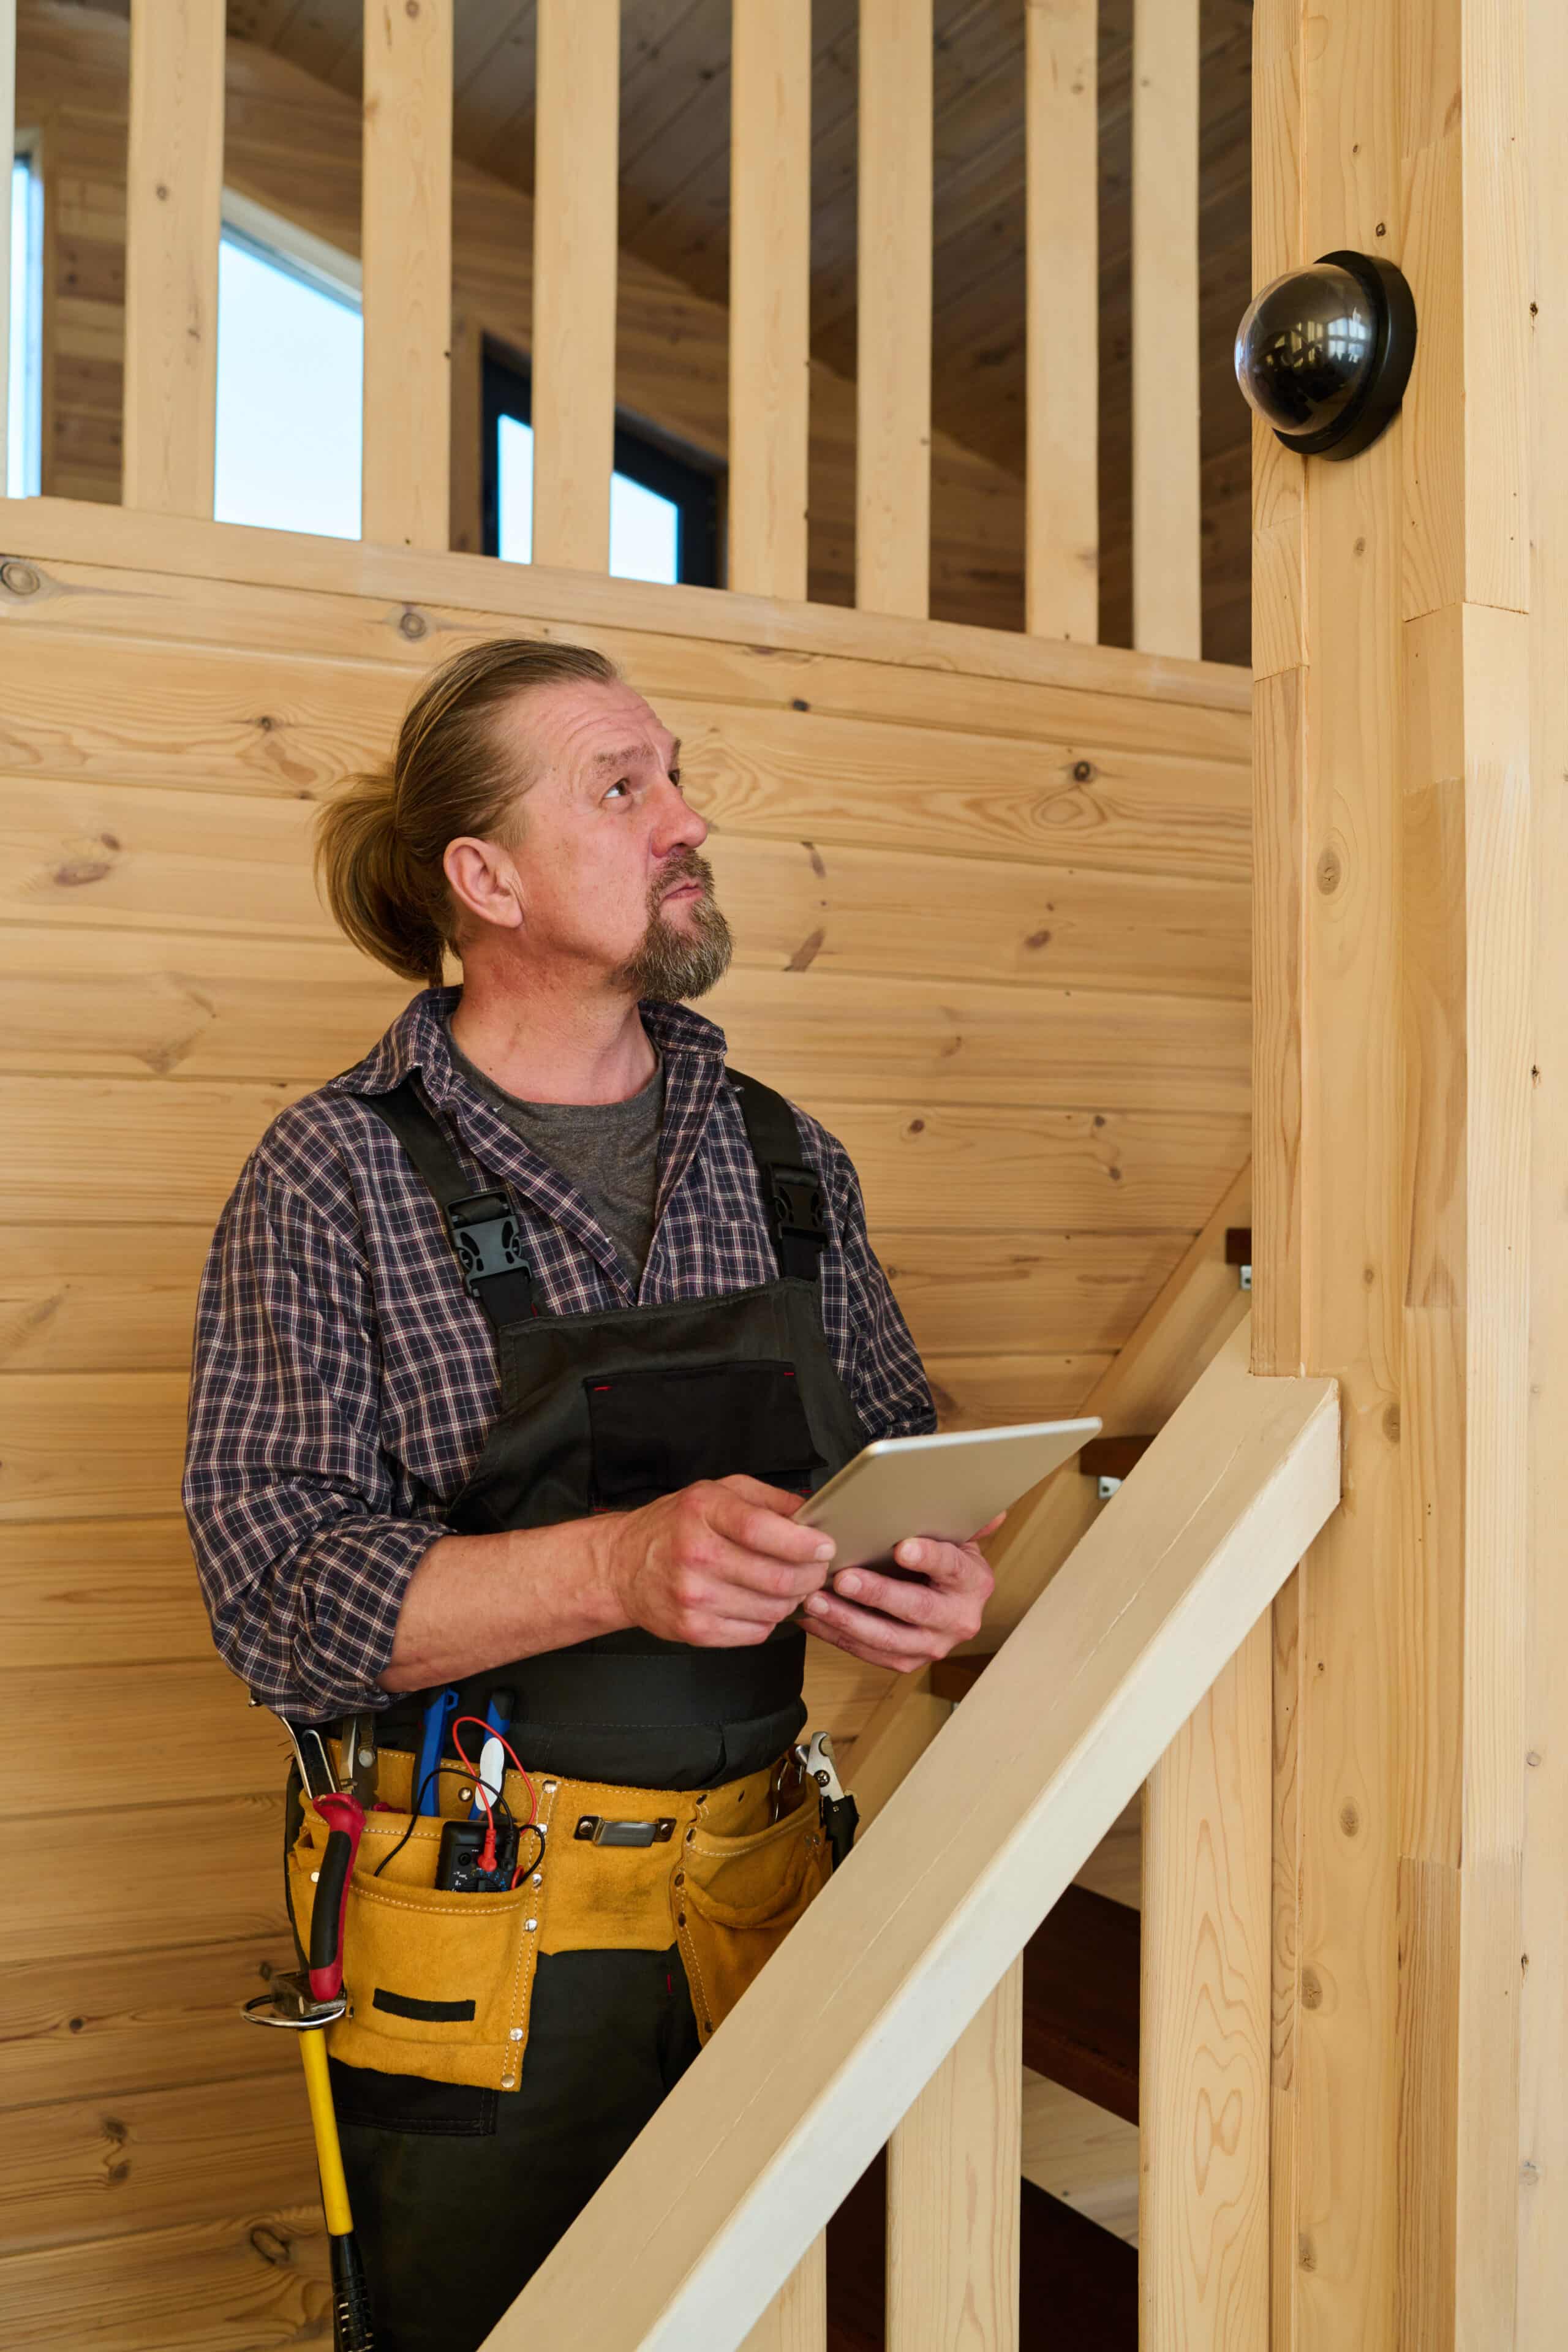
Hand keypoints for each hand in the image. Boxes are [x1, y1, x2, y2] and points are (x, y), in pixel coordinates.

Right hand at [602, 1475, 835, 1648]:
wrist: (623, 1566)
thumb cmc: (675, 1525)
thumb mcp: (719, 1493)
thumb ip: (769, 1500)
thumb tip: (815, 1516)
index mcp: (704, 1511)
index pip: (762, 1530)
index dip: (803, 1542)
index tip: (826, 1546)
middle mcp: (695, 1553)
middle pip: (776, 1576)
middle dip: (811, 1576)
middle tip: (818, 1570)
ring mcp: (692, 1596)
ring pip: (772, 1609)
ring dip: (792, 1599)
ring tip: (788, 1585)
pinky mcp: (692, 1630)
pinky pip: (755, 1632)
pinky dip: (768, 1619)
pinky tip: (759, 1602)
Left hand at [799, 1514, 1001, 1671]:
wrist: (948, 1599)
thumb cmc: (944, 1559)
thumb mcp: (957, 1535)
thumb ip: (964, 1519)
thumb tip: (993, 1510)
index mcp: (974, 1582)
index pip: (951, 1566)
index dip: (927, 1556)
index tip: (901, 1548)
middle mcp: (959, 1619)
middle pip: (917, 1608)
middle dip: (877, 1594)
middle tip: (843, 1579)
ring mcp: (933, 1645)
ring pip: (889, 1639)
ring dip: (848, 1620)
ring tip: (817, 1600)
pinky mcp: (908, 1661)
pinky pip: (870, 1653)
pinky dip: (837, 1637)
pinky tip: (814, 1619)